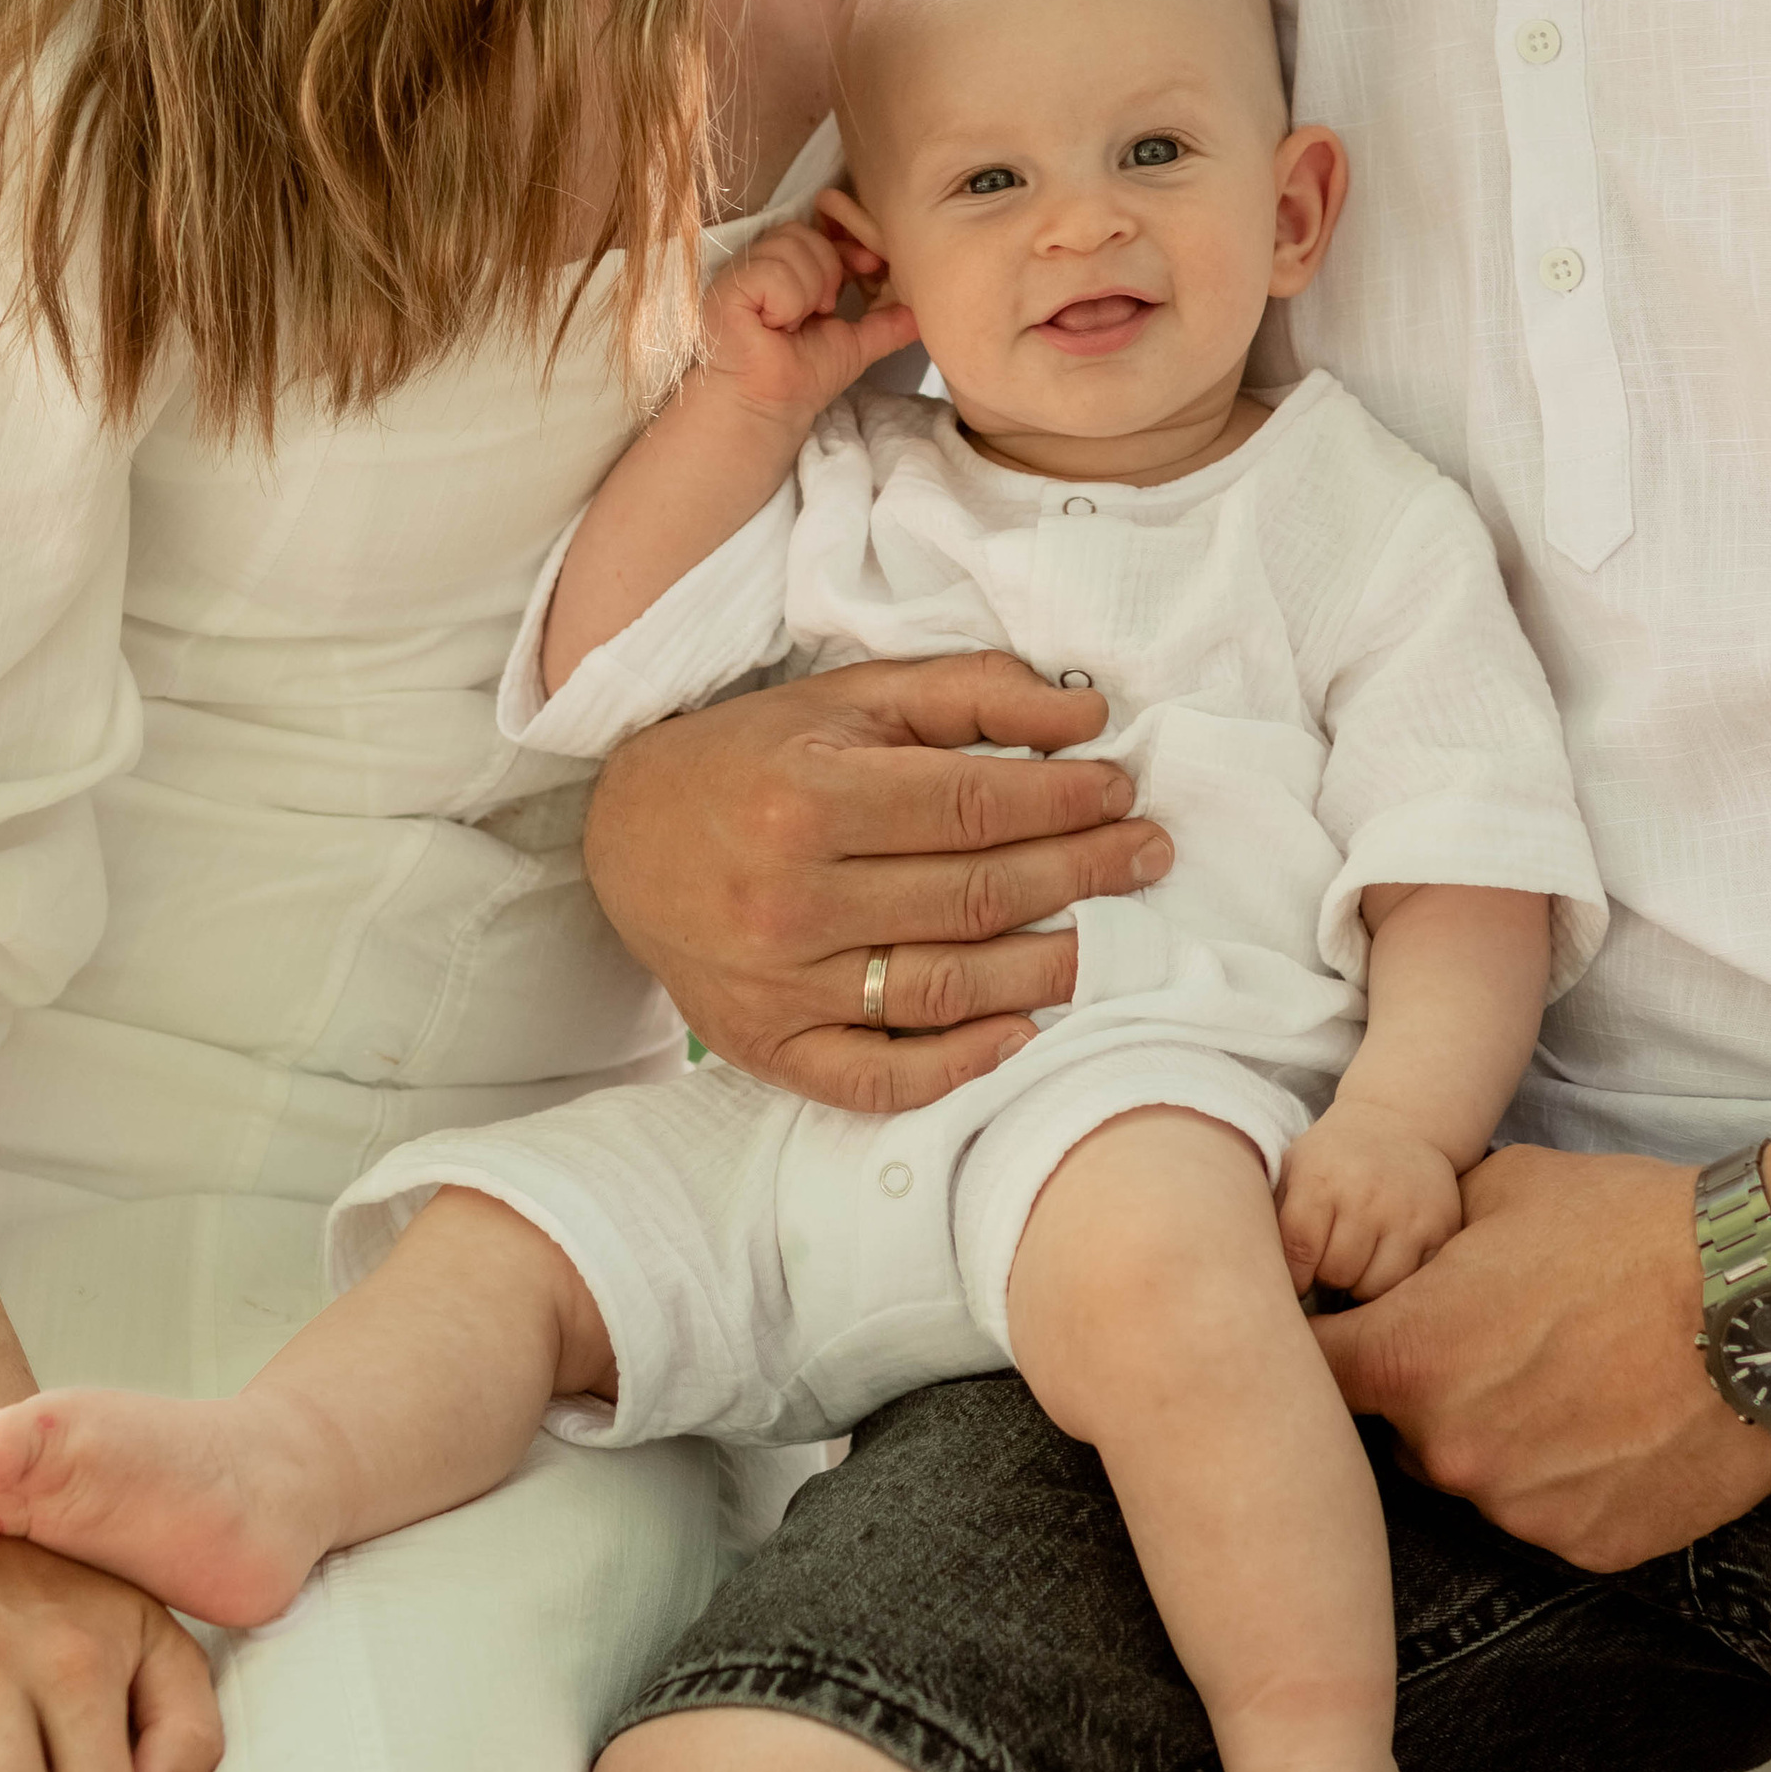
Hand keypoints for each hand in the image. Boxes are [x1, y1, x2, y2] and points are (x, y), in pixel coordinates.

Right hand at [582, 651, 1172, 1110]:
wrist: (623, 836)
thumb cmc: (754, 756)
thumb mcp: (851, 697)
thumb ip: (971, 693)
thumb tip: (1089, 712)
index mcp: (808, 796)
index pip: (973, 806)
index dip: (1065, 801)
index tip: (1121, 791)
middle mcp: (789, 898)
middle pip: (974, 897)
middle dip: (1082, 873)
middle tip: (1147, 855)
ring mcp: (776, 987)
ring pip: (945, 991)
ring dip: (1047, 969)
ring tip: (1109, 939)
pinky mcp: (765, 1049)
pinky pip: (879, 1078)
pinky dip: (959, 1064)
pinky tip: (1020, 1030)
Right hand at [697, 222, 915, 430]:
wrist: (771, 408)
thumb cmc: (801, 377)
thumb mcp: (854, 343)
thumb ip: (886, 324)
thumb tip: (922, 314)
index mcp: (785, 272)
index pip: (818, 232)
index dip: (846, 245)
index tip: (870, 265)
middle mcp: (759, 267)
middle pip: (804, 232)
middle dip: (829, 271)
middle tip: (824, 310)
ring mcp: (740, 275)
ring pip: (791, 247)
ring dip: (808, 291)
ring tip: (796, 323)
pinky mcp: (727, 289)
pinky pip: (772, 270)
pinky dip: (787, 301)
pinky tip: (777, 325)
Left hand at [1278, 1099, 1463, 1303]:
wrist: (1399, 1122)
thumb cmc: (1333, 1156)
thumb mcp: (1295, 1166)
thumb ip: (1274, 1212)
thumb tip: (1252, 1268)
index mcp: (1321, 1178)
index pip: (1299, 1250)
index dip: (1294, 1277)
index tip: (1296, 1281)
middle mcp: (1365, 1194)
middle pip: (1337, 1273)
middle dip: (1326, 1277)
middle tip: (1327, 1264)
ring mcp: (1406, 1212)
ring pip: (1375, 1287)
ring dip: (1360, 1284)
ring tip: (1355, 1263)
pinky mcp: (1439, 1227)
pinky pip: (1411, 1282)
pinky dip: (1395, 1282)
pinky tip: (1384, 1261)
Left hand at [1316, 1144, 1770, 1571]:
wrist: (1756, 1297)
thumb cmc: (1626, 1226)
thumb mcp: (1502, 1188)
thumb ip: (1429, 1237)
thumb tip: (1403, 1250)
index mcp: (1409, 1358)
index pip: (1318, 1375)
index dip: (1327, 1353)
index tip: (1348, 1339)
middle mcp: (1450, 1451)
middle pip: (1403, 1435)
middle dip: (1431, 1395)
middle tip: (1501, 1346)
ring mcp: (1521, 1511)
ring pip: (1481, 1478)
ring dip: (1505, 1440)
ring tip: (1576, 1380)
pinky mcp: (1592, 1548)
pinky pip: (1553, 1515)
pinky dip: (1572, 1482)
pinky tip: (1618, 1425)